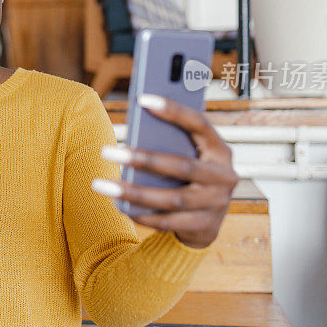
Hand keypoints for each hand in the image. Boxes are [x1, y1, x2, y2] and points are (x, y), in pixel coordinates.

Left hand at [93, 93, 237, 248]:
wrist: (209, 221)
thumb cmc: (189, 176)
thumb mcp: (189, 155)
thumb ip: (172, 143)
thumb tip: (135, 132)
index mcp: (220, 149)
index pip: (199, 124)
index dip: (173, 110)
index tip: (142, 99)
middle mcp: (223, 176)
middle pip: (180, 166)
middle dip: (142, 159)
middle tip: (108, 151)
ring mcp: (215, 204)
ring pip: (172, 199)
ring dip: (134, 192)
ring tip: (103, 185)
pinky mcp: (204, 227)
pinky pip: (168, 222)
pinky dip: (142, 214)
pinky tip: (118, 204)